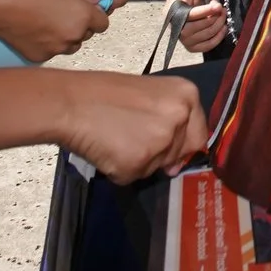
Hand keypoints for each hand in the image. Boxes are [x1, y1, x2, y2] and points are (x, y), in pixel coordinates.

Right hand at [0, 0, 107, 61]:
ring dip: (67, 36)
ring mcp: (58, 49)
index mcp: (83, 16)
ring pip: (71, 45)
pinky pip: (53, 50)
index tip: (87, 11)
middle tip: (64, 13)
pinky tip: (36, 31)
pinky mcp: (43, 56)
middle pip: (88, 34)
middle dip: (81, 26)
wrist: (1, 7)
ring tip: (50, 22)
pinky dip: (49, 43)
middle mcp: (74, 36)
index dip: (96, 16)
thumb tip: (95, 2)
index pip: (103, 23)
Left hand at [37, 0, 128, 9]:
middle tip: (82, 4)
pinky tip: (69, 4)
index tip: (97, 4)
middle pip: (110, 6)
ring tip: (74, 3)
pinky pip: (84, 7)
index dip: (112, 3)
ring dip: (88, 9)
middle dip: (99, 8)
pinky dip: (79, 8)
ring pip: (97, 9)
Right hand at [49, 71, 208, 181]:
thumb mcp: (149, 95)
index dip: (182, 142)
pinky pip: (134, 177)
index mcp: (186, 95)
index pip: (199, 133)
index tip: (163, 140)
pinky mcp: (139, 163)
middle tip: (132, 139)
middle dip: (160, 153)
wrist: (70, 102)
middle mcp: (180, 118)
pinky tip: (106, 150)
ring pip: (157, 167)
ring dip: (138, 161)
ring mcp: (161, 142)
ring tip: (115, 139)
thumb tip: (175, 166)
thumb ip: (169, 121)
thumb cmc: (103, 93)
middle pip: (181, 152)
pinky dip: (119, 170)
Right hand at [167, 0, 228, 53]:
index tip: (218, 5)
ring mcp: (184, 41)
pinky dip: (219, 37)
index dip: (208, 10)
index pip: (194, 14)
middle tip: (221, 6)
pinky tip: (223, 27)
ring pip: (208, 34)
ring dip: (220, 24)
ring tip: (222, 14)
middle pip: (204, 25)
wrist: (174, 10)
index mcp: (174, 14)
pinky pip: (208, 46)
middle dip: (217, 15)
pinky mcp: (191, 48)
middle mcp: (178, 30)